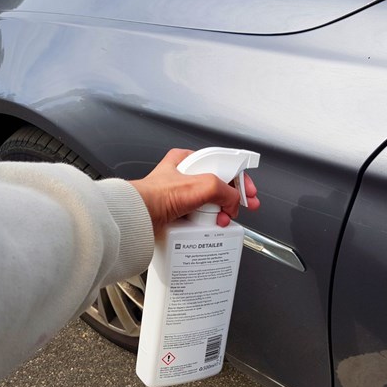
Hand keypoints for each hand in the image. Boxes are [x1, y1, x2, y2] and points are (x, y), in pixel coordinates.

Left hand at [130, 149, 258, 236]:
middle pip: (219, 186)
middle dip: (233, 199)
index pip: (222, 165)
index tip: (249, 191)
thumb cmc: (156, 196)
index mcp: (187, 160)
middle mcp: (184, 177)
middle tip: (246, 207)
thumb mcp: (201, 185)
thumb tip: (233, 202)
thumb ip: (224, 190)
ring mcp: (181, 197)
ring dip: (223, 212)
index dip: (239, 178)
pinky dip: (210, 222)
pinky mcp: (178, 214)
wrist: (137, 218)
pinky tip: (213, 226)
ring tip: (226, 219)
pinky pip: (201, 217)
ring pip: (211, 203)